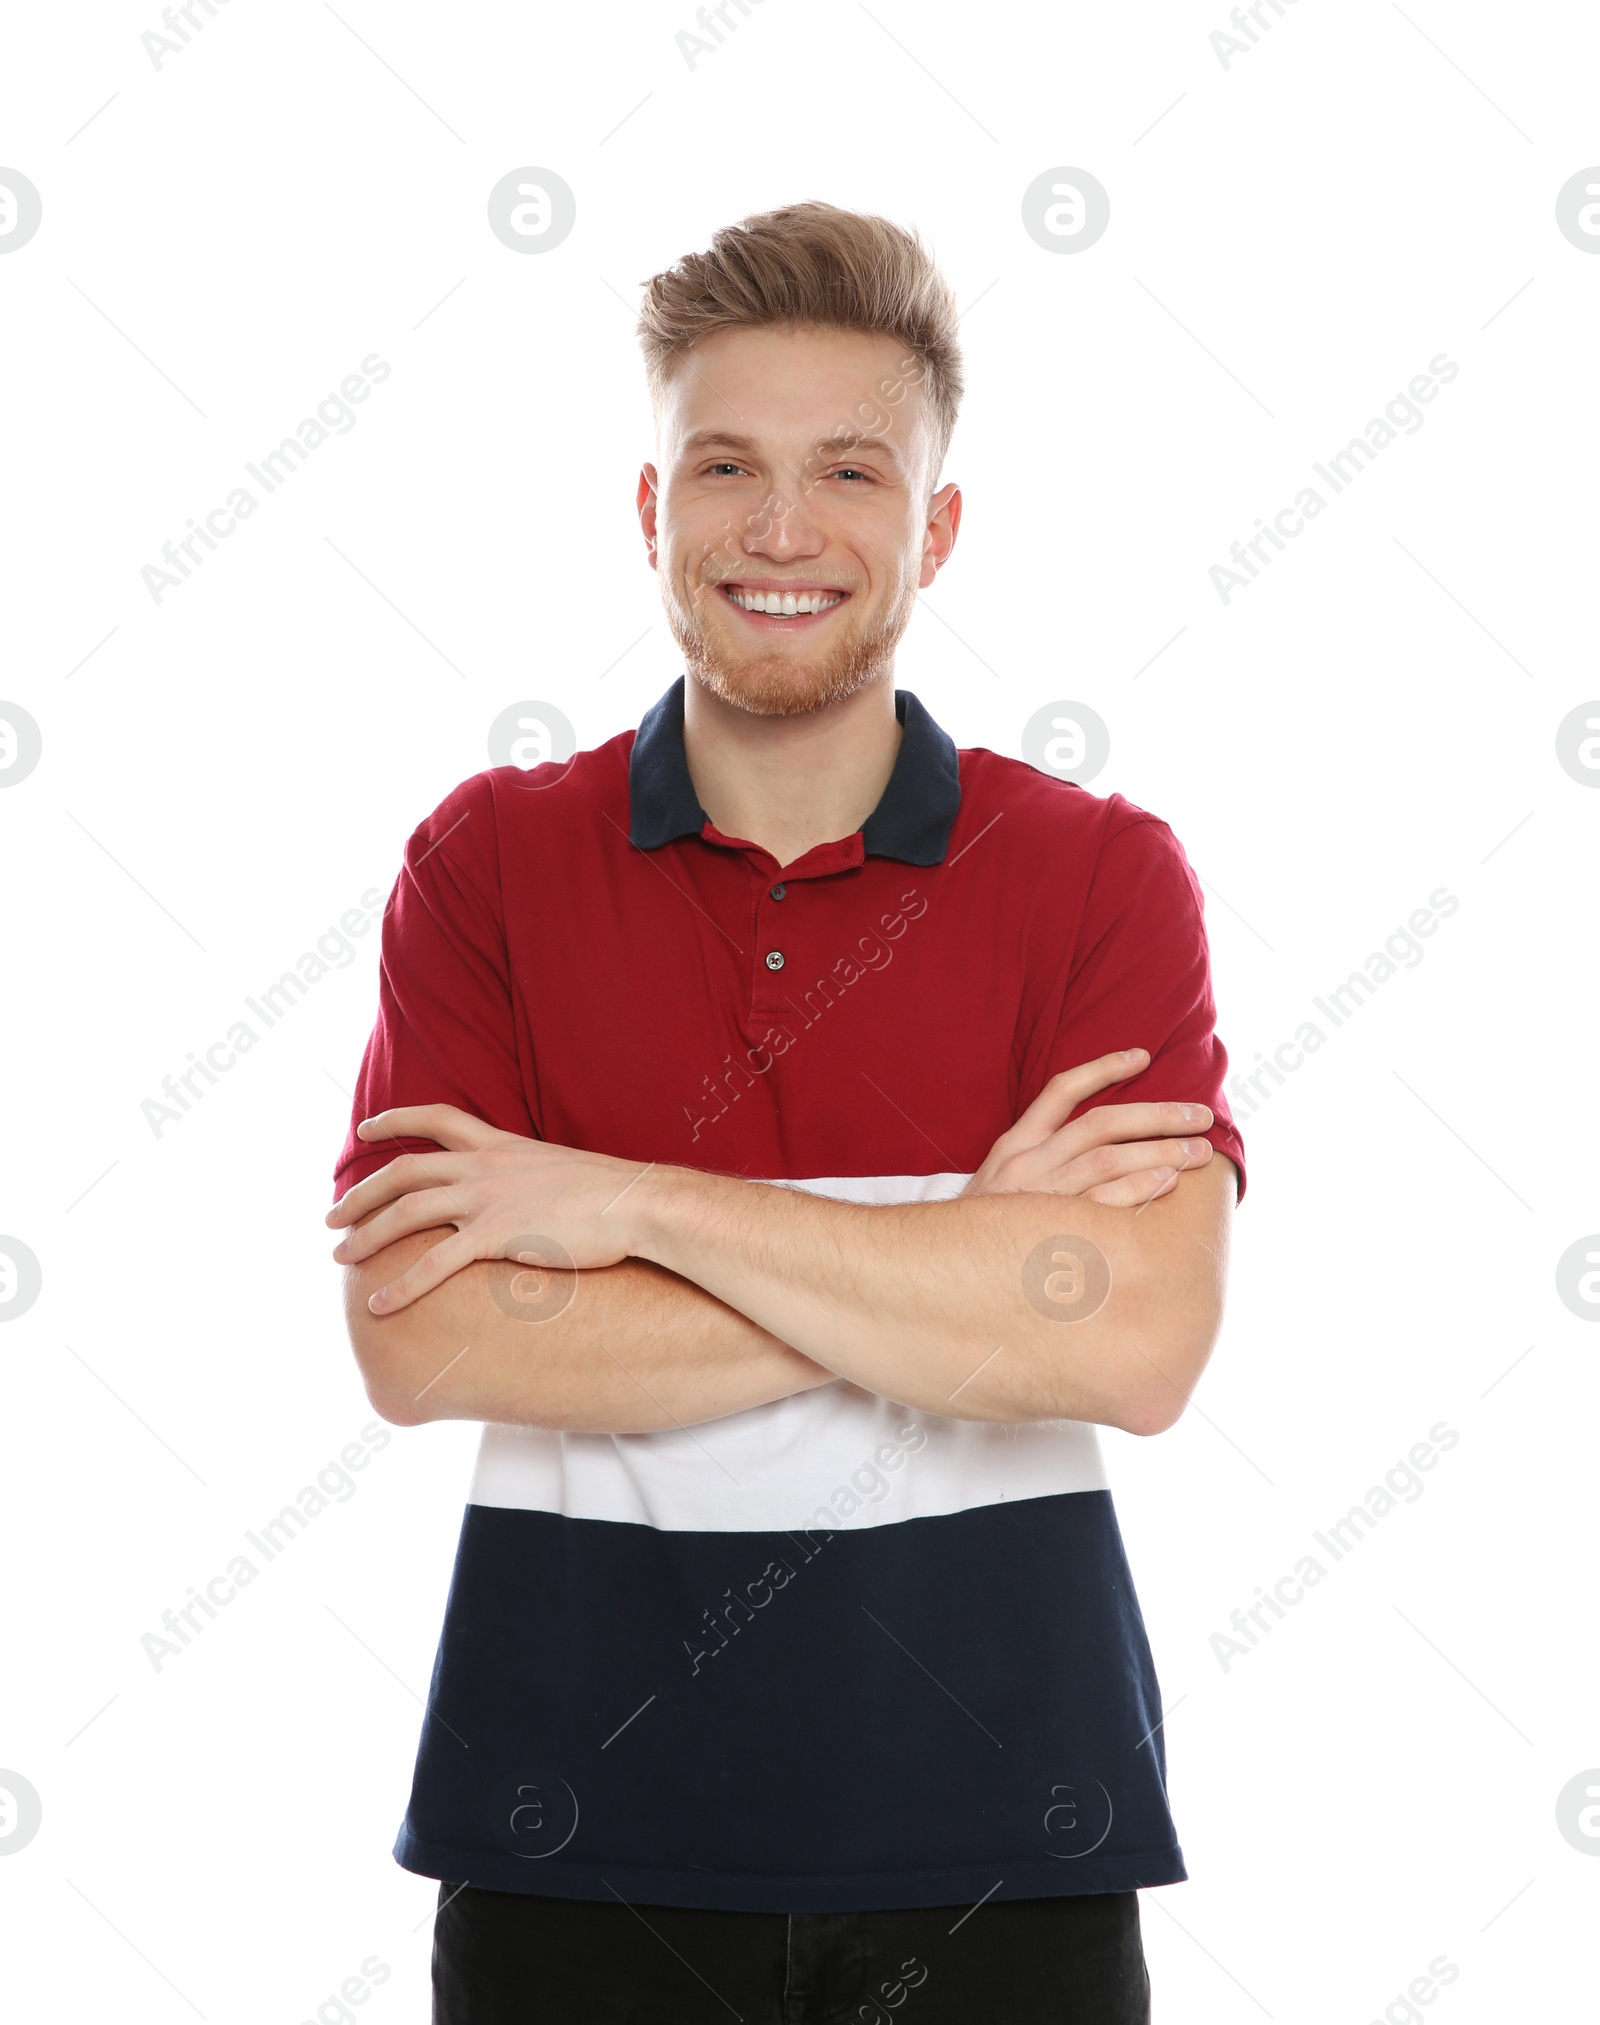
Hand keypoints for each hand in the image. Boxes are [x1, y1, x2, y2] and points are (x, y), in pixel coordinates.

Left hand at [324, 1104, 651, 1313]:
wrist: (639, 1203)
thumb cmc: (614, 1195)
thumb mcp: (565, 1171)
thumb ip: (534, 1177)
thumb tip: (532, 1195)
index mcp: (503, 1145)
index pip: (438, 1117)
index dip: (396, 1120)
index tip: (367, 1129)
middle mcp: (487, 1165)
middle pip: (406, 1169)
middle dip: (362, 1192)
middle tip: (332, 1216)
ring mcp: (489, 1198)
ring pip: (408, 1211)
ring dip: (367, 1234)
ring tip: (339, 1255)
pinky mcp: (498, 1235)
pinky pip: (435, 1262)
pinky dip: (401, 1284)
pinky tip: (379, 1303)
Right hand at [963, 1048, 1214, 1207]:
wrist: (941, 1271)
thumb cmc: (984, 1228)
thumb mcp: (1000, 1182)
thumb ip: (1038, 1157)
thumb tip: (1094, 1141)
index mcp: (1014, 1145)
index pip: (1060, 1091)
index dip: (1103, 1069)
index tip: (1143, 1056)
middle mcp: (1026, 1163)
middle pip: (1100, 1124)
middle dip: (1157, 1115)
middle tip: (1200, 1116)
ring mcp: (1038, 1197)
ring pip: (1106, 1159)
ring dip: (1159, 1151)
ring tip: (1196, 1152)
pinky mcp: (1048, 1231)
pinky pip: (1101, 1205)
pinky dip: (1136, 1189)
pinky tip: (1165, 1182)